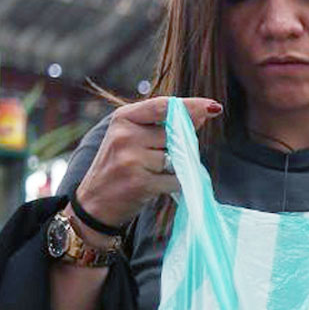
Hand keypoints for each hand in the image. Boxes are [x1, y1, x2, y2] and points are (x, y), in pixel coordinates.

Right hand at [75, 97, 222, 227]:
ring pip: (177, 159)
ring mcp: (131, 159)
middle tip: (156, 159)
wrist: (95, 203)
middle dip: (177, 147)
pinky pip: (176, 179)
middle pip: (174, 135)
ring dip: (174, 168)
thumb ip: (163, 125)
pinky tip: (155, 186)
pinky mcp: (139, 182)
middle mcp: (124, 135)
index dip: (191, 106)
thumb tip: (202, 113)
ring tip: (150, 173)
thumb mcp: (133, 137)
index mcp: (123, 118)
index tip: (213, 107)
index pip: (163, 106)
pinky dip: (174, 184)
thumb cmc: (120, 166)